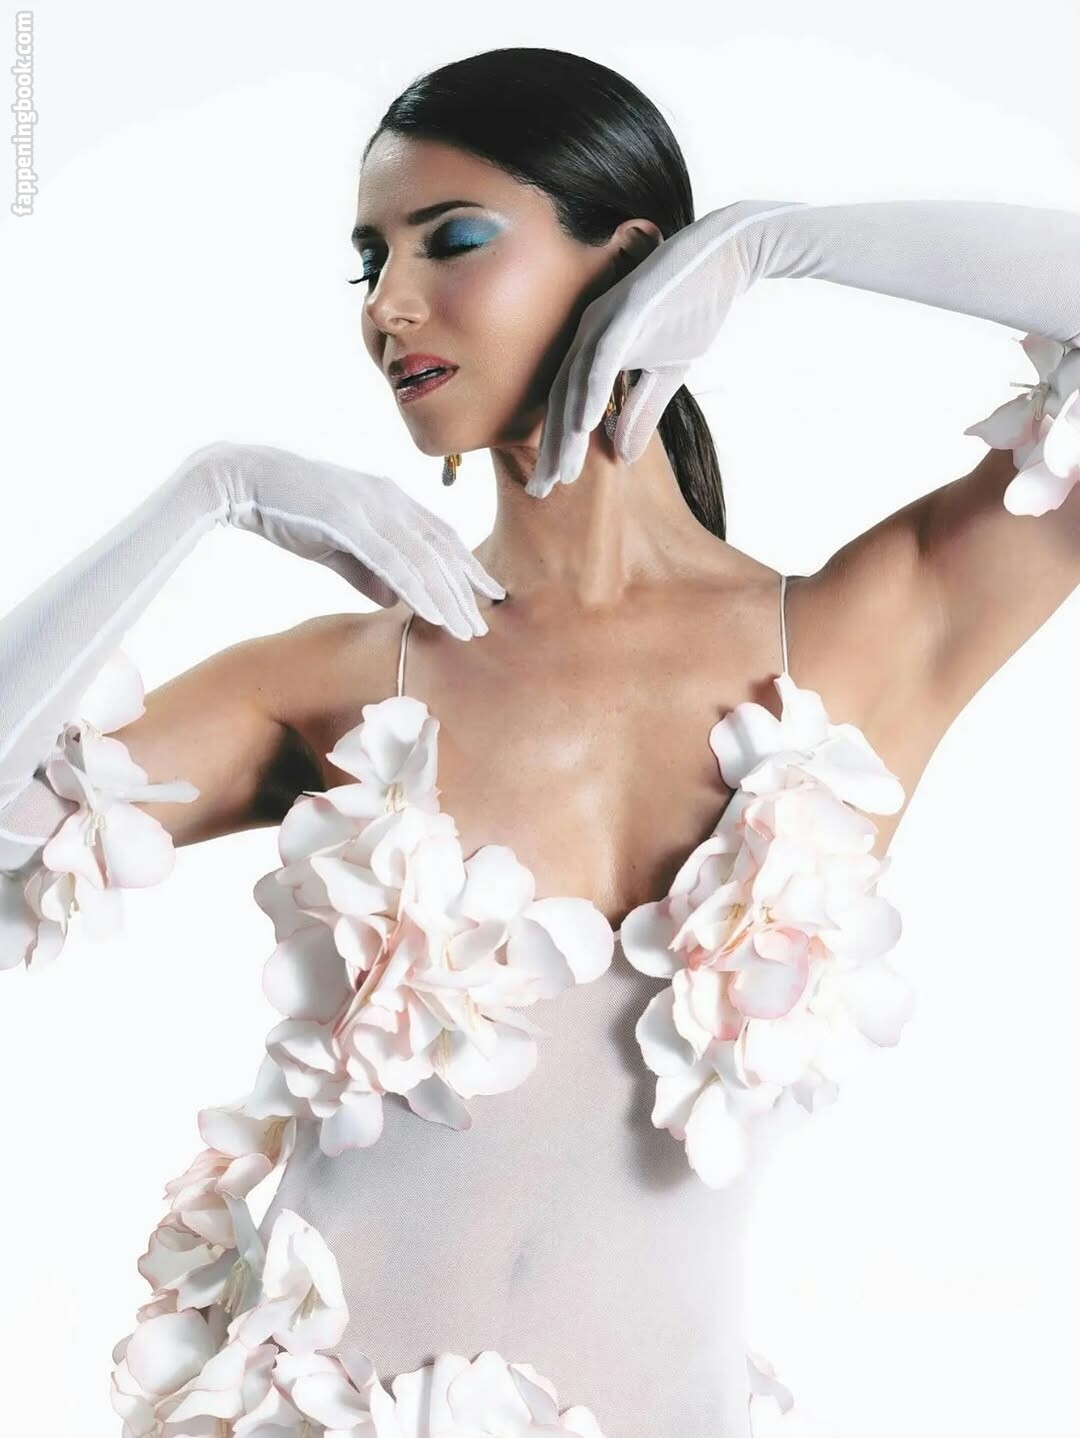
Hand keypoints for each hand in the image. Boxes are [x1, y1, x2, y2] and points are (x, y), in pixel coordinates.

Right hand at [182, 441, 505, 639]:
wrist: (240, 479)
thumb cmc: (285, 509)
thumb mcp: (335, 545)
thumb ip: (367, 570)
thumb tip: (392, 600)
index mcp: (388, 497)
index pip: (440, 536)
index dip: (465, 567)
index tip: (487, 595)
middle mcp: (388, 496)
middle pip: (440, 548)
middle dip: (465, 589)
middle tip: (484, 625)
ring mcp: (369, 505)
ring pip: (423, 558)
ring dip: (448, 597)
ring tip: (466, 629)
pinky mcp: (348, 518)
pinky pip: (391, 559)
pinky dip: (416, 588)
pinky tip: (432, 614)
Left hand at [527, 200, 807, 497]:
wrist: (727, 257)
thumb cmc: (692, 310)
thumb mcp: (667, 374)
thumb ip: (641, 412)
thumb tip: (625, 457)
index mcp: (593, 347)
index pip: (566, 405)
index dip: (555, 447)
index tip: (547, 487)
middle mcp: (589, 333)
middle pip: (560, 399)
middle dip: (550, 449)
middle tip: (539, 491)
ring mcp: (605, 319)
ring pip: (576, 384)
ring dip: (567, 432)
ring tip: (560, 473)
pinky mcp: (627, 309)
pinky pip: (602, 358)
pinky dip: (591, 392)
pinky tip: (585, 426)